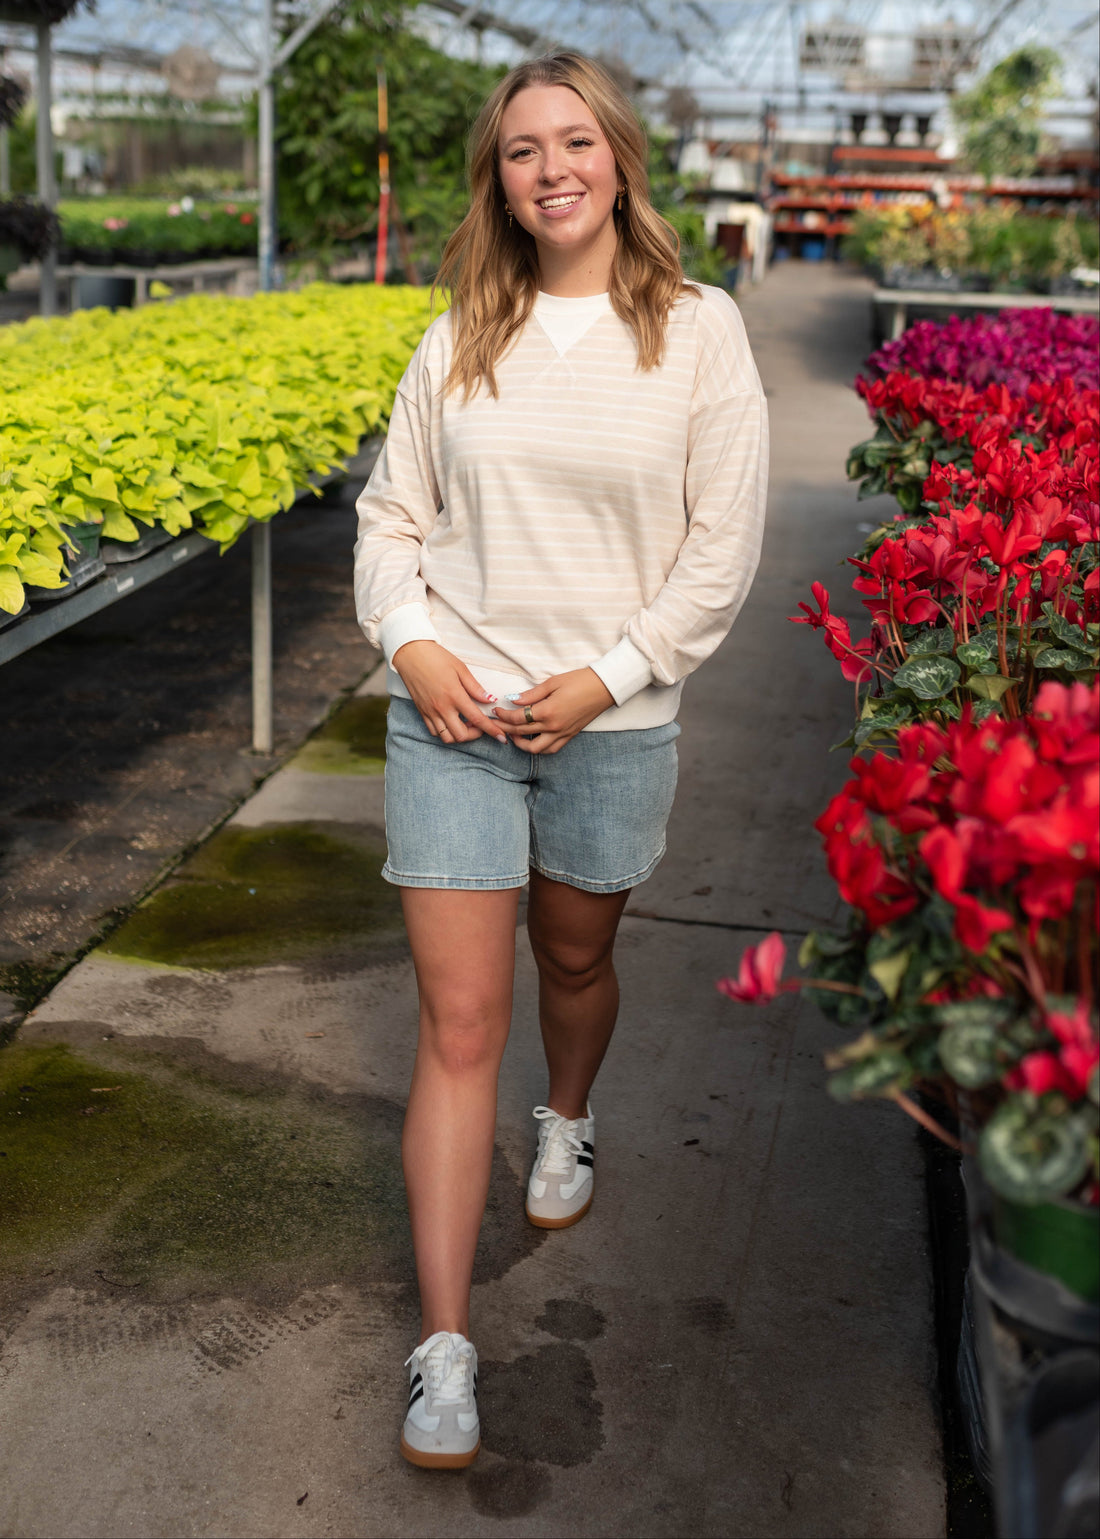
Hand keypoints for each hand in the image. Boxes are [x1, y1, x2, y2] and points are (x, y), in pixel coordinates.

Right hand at [392, 640, 506, 743]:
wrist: (410, 654)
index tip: (501, 737)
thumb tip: (490, 700)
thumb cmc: (436, 657)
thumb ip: (475, 687)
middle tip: (480, 725)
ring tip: (466, 724)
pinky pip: (434, 732)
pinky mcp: (422, 712)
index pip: (477, 719)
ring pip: (447, 738)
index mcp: (454, 695)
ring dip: (459, 735)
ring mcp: (430, 711)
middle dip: (475, 735)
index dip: (491, 730)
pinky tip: (452, 722)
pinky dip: (445, 732)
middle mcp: (441, 707)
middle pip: (461, 735)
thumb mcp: (460, 668)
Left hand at [494, 668, 614, 754]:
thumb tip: (513, 700)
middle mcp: (554, 727)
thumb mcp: (552, 683)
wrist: (604, 688)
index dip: (503, 716)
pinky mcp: (570, 736)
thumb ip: (531, 694)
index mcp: (548, 711)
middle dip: (505, 729)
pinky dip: (539, 748)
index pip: (517, 719)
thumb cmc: (579, 681)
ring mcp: (562, 733)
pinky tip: (532, 740)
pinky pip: (551, 749)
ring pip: (535, 749)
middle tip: (496, 724)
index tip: (496, 711)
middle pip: (521, 733)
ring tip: (513, 735)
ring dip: (521, 744)